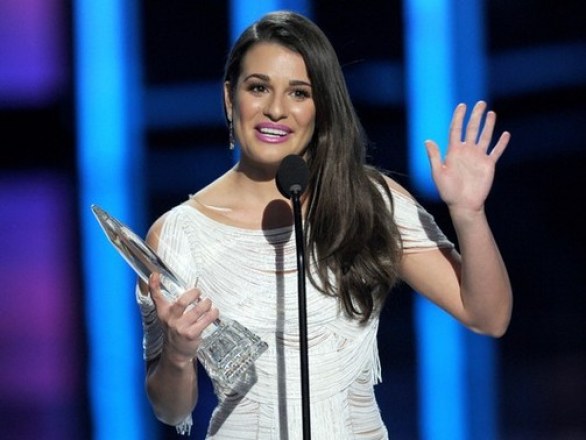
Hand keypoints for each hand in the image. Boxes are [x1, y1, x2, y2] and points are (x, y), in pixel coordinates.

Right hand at [149, 273, 218, 365]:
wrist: (176, 352)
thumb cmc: (175, 329)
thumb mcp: (167, 316)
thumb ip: (168, 302)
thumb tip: (175, 285)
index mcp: (163, 312)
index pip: (156, 297)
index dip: (154, 285)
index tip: (155, 274)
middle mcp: (170, 319)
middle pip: (181, 301)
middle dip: (194, 293)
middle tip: (199, 292)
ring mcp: (180, 327)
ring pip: (197, 309)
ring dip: (207, 303)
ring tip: (208, 303)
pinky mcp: (191, 334)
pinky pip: (206, 320)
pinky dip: (213, 313)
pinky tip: (213, 312)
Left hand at [424, 101, 509, 215]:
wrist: (463, 204)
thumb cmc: (448, 191)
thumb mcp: (438, 174)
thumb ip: (434, 157)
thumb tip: (427, 140)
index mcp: (453, 152)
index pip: (456, 130)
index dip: (458, 117)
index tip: (462, 105)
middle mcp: (466, 151)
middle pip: (471, 129)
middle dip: (475, 116)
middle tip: (480, 103)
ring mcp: (478, 157)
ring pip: (484, 137)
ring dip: (488, 125)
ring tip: (491, 113)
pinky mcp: (488, 165)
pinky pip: (496, 151)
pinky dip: (501, 143)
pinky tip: (505, 134)